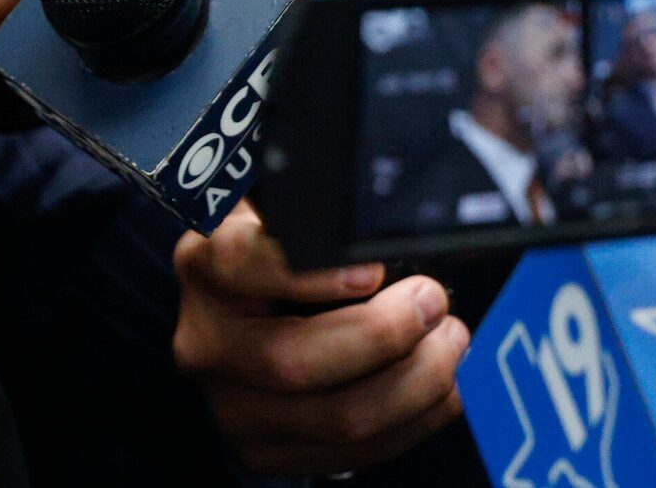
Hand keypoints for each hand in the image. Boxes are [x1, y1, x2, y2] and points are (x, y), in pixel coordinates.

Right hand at [173, 202, 468, 475]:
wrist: (234, 309)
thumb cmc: (271, 247)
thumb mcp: (276, 205)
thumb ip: (316, 202)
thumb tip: (384, 209)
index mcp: (206, 267)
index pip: (245, 265)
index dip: (313, 273)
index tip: (373, 268)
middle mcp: (208, 343)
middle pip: (296, 361)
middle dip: (386, 335)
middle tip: (433, 303)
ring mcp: (233, 406)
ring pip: (337, 417)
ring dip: (414, 384)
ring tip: (449, 343)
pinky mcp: (266, 450)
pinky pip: (351, 454)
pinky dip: (410, 423)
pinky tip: (437, 389)